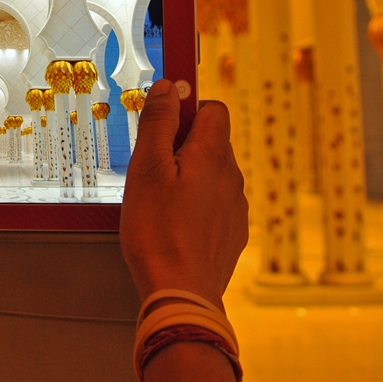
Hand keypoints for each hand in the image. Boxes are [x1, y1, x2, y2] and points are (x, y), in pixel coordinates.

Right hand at [120, 80, 248, 311]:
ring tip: (159, 201)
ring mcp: (236, 206)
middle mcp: (231, 176)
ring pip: (212, 174)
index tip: (164, 118)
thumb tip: (169, 88)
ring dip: (189, 177)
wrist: (181, 293)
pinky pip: (216, 204)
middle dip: (183, 145)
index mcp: (213, 154)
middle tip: (151, 167)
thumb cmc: (159, 233)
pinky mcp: (233, 232)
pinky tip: (174, 225)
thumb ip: (159, 123)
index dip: (187, 108)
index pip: (213, 109)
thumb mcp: (147, 168)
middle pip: (211, 142)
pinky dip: (197, 206)